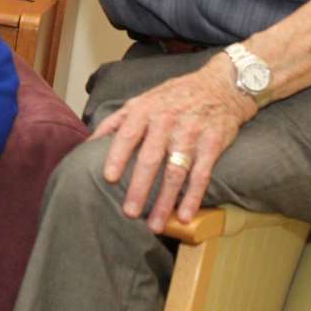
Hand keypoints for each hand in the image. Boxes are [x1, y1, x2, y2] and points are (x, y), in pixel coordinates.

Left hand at [89, 57, 253, 231]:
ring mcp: (191, 133)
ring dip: (165, 201)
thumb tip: (90, 142)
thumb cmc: (174, 96)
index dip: (117, 156)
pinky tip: (185, 216)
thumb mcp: (143, 99)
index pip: (127, 134)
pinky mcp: (212, 144)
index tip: (108, 178)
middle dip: (139, 187)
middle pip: (150, 158)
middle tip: (129, 212)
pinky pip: (201, 175)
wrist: (220, 85)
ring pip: (175, 172)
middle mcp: (167, 121)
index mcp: (145, 110)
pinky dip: (193, 197)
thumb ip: (116, 120)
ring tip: (155, 225)